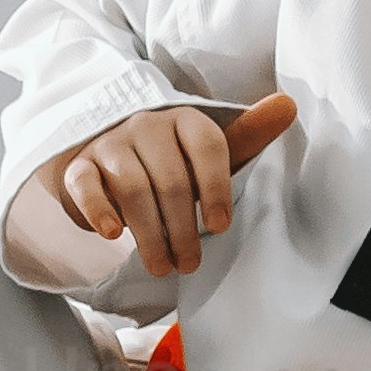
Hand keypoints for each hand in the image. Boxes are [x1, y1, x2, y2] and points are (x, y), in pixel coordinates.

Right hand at [15, 91, 302, 293]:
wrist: (108, 162)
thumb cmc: (171, 161)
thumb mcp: (211, 150)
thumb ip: (249, 133)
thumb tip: (290, 104)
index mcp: (184, 120)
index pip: (208, 146)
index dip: (216, 189)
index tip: (219, 227)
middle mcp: (146, 125)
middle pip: (171, 179)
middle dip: (182, 228)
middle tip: (189, 263)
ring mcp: (111, 145)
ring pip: (132, 189)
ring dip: (149, 234)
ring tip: (162, 265)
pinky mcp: (80, 167)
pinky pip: (87, 186)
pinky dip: (99, 211)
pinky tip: (113, 236)